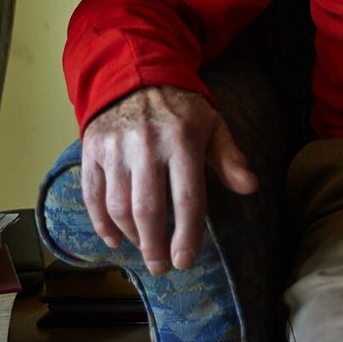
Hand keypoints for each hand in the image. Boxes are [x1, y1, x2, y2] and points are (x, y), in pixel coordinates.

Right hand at [79, 84, 256, 275]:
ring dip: (131, 237)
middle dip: (154, 245)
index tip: (185, 260)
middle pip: (148, 209)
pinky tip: (115, 240)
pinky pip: (92, 195)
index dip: (186, 234)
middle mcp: (146, 145)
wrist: (135, 74)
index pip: (187, 198)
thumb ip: (229, 157)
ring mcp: (115, 148)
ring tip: (145, 250)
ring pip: (118, 206)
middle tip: (162, 267)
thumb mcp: (212, 124)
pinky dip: (101, 224)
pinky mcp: (92, 150)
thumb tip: (251, 187)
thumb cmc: (180, 108)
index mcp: (183, 140)